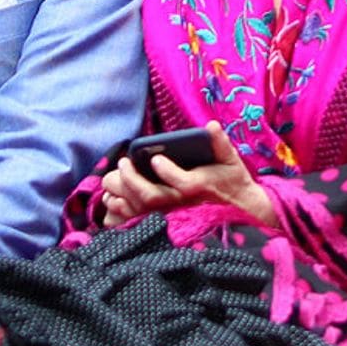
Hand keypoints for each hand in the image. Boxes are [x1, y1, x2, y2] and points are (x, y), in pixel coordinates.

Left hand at [99, 122, 269, 227]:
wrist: (235, 209)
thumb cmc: (230, 181)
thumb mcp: (230, 160)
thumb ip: (220, 143)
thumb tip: (211, 126)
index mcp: (200, 187)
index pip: (183, 184)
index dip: (168, 172)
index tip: (156, 158)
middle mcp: (182, 203)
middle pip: (153, 197)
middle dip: (133, 180)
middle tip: (123, 163)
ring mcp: (170, 213)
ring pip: (141, 209)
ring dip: (122, 194)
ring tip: (112, 178)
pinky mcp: (161, 218)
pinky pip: (136, 219)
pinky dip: (120, 212)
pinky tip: (110, 200)